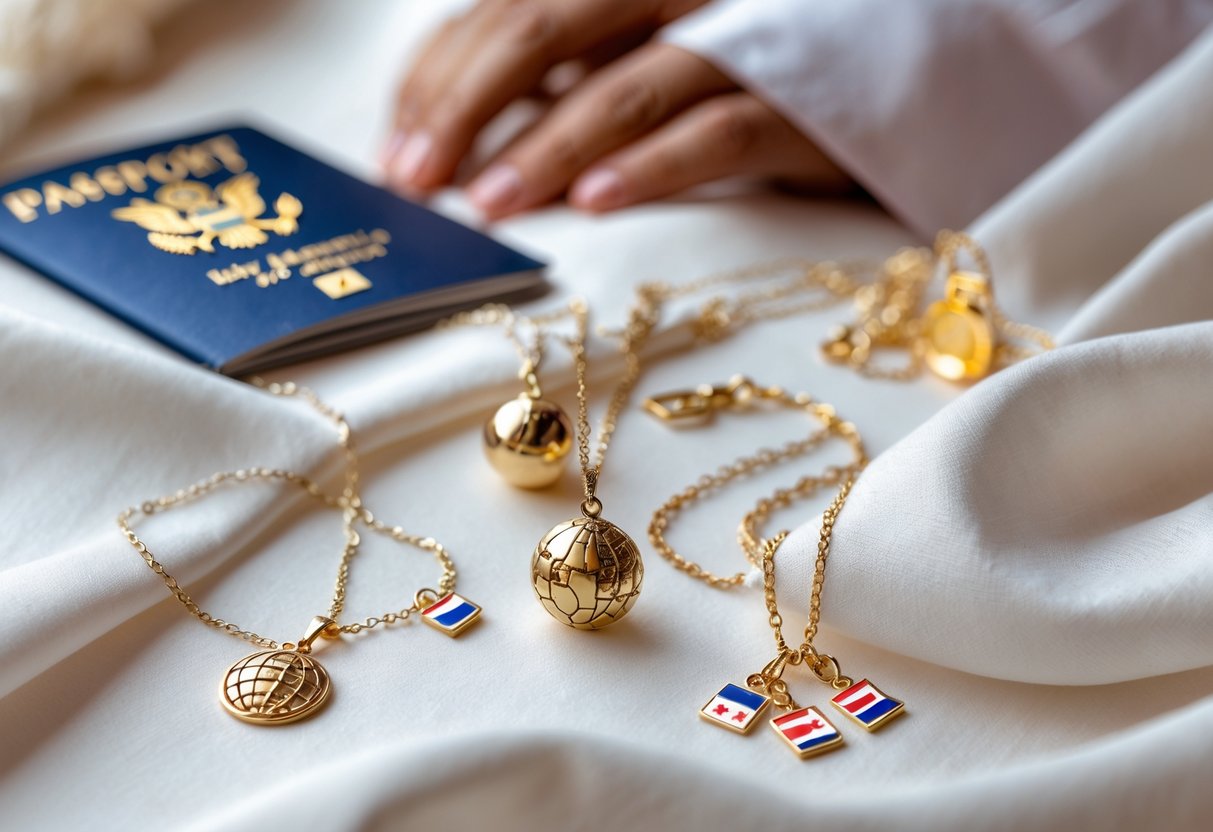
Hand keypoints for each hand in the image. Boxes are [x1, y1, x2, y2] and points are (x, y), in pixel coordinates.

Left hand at [384, 0, 851, 218]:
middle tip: (418, 184)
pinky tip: (598, 204)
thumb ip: (564, 69)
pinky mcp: (804, 99)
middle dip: (469, 104)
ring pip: (629, 81)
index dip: (440, 75)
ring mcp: (745, 34)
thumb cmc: (753, 65)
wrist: (913, 60)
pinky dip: (655, 165)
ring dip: (549, 145)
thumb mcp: (646, 49)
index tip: (397, 154)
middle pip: (550, 23)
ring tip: (491, 207)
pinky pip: (721, 130)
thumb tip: (448, 127)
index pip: (510, 6)